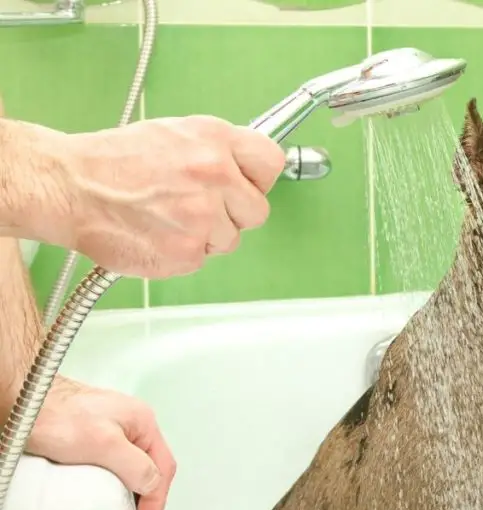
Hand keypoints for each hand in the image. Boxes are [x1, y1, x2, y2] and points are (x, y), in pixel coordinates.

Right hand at [2, 114, 284, 277]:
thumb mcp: (175, 134)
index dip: (257, 178)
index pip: (271, 162)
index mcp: (214, 140)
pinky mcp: (187, 252)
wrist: (69, 186)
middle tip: (199, 205)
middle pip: (257, 211)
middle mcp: (214, 175)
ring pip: (230, 239)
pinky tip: (157, 233)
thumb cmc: (114, 161)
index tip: (247, 184)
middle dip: (233, 213)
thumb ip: (218, 151)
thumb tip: (248, 168)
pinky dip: (182, 252)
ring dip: (206, 235)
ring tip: (168, 216)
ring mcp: (202, 217)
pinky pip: (202, 258)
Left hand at [28, 376, 175, 509]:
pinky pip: (117, 465)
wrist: (22, 400)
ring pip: (136, 467)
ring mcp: (113, 430)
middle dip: (152, 501)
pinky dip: (120, 485)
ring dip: (136, 493)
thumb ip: (135, 464)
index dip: (156, 504)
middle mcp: (132, 424)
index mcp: (142, 422)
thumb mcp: (102, 443)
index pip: (162, 469)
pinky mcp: (93, 437)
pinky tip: (111, 495)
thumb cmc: (53, 413)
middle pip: (153, 468)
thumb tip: (153, 484)